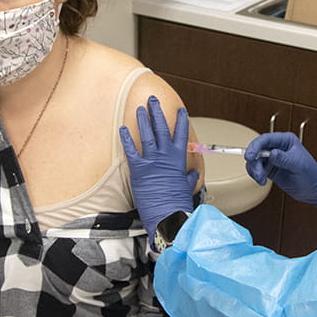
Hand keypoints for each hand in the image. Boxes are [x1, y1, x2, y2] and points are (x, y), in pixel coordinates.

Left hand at [120, 96, 197, 247]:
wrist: (168, 216)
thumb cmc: (178, 204)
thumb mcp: (187, 188)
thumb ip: (189, 178)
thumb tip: (193, 175)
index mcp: (179, 160)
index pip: (181, 134)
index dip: (181, 120)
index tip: (180, 110)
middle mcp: (166, 156)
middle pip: (162, 128)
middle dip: (157, 112)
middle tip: (153, 100)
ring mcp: (152, 162)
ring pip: (147, 134)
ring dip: (143, 120)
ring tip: (140, 108)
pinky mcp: (139, 170)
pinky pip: (131, 150)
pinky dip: (127, 138)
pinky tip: (123, 128)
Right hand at [244, 132, 316, 206]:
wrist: (314, 189)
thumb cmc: (311, 174)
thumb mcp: (298, 165)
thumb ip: (284, 158)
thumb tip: (271, 153)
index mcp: (286, 141)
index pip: (266, 139)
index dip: (255, 146)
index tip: (250, 156)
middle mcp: (277, 148)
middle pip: (257, 149)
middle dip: (253, 161)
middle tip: (257, 172)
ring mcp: (272, 159)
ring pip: (255, 160)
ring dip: (254, 170)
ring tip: (261, 179)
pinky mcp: (270, 169)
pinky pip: (256, 169)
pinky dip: (256, 175)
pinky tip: (262, 181)